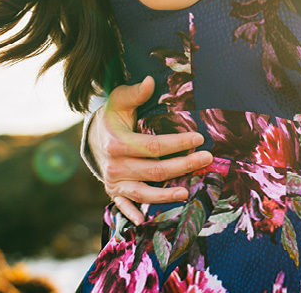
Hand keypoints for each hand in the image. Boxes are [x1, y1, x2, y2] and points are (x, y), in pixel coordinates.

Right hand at [88, 76, 212, 223]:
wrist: (94, 136)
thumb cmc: (113, 116)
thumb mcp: (120, 100)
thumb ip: (135, 92)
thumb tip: (150, 81)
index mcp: (117, 142)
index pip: (154, 145)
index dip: (178, 143)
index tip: (200, 139)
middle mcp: (114, 166)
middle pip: (154, 170)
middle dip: (183, 166)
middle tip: (207, 159)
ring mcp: (114, 182)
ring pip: (143, 193)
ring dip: (165, 196)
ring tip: (187, 192)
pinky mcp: (114, 192)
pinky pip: (124, 207)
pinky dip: (134, 215)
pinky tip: (147, 221)